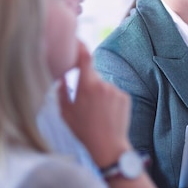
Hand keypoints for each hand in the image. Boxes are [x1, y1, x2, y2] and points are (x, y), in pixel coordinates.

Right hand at [57, 41, 131, 166]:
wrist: (109, 146)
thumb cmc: (84, 131)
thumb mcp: (66, 113)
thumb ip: (61, 91)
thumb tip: (61, 78)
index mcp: (87, 86)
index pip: (85, 58)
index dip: (80, 46)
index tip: (77, 41)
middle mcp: (103, 84)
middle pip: (92, 75)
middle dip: (86, 83)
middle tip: (84, 102)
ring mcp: (116, 90)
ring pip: (103, 85)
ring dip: (98, 93)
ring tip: (96, 113)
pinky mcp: (125, 96)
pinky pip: (113, 92)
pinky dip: (108, 99)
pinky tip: (106, 114)